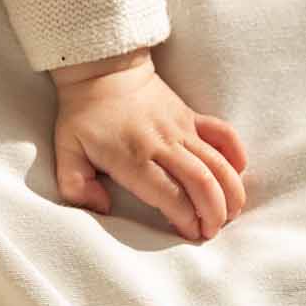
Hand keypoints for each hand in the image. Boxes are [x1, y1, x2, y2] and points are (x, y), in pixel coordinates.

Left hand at [51, 48, 247, 241]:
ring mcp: (182, 129)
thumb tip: (101, 208)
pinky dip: (236, 153)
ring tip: (232, 212)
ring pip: (218, 162)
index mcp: (134, 158)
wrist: (104, 70)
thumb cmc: (83, 116)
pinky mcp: (192, 117)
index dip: (185, 218)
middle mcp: (164, 144)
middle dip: (214, 213)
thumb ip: (76, 187)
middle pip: (202, 182)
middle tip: (212, 232)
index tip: (190, 235)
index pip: (170, 194)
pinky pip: (223, 133)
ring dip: (231, 190)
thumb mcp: (66, 153)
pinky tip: (239, 173)